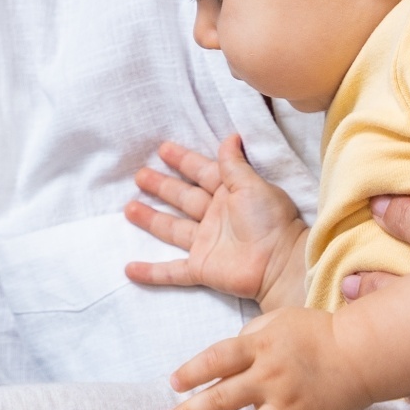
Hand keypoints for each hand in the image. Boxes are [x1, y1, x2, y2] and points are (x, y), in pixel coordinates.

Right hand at [126, 137, 308, 308]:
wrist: (280, 262)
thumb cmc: (270, 220)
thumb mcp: (252, 185)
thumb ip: (235, 164)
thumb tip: (231, 137)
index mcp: (228, 194)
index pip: (201, 172)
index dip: (183, 160)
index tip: (163, 148)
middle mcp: (214, 217)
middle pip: (182, 198)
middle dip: (161, 186)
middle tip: (139, 175)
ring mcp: (205, 244)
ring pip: (172, 230)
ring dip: (151, 220)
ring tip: (128, 209)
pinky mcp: (201, 268)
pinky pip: (171, 271)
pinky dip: (151, 272)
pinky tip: (130, 269)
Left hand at [161, 306, 372, 409]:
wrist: (362, 352)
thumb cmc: (315, 333)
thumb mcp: (276, 321)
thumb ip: (245, 340)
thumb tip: (216, 365)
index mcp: (261, 349)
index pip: (218, 359)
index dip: (192, 371)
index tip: (172, 384)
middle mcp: (272, 380)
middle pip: (224, 399)